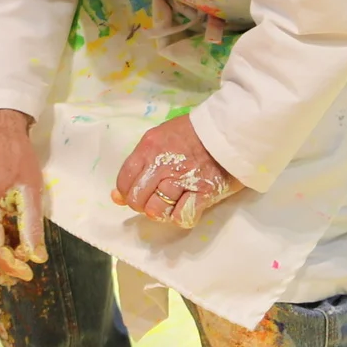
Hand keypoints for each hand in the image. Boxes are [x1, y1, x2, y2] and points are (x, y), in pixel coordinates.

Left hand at [112, 113, 243, 228]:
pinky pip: (182, 217)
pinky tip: (187, 206)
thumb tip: (117, 197)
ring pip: (156, 211)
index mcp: (148, 148)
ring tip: (174, 202)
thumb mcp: (160, 137)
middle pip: (137, 199)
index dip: (128, 193)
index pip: (124, 181)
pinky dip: (182, 217)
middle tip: (157, 199)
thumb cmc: (195, 132)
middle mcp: (161, 165)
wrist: (230, 129)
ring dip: (163, 211)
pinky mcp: (203, 192)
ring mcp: (182, 179)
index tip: (139, 193)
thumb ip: (139, 164)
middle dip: (143, 205)